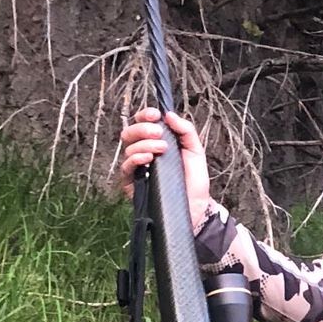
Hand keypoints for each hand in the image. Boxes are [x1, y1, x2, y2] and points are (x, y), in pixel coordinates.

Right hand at [116, 107, 212, 231]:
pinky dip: (136, 159)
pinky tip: (149, 159)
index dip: (145, 115)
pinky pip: (126, 167)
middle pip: (130, 132)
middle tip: (159, 133)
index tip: (155, 114)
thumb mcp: (195, 151)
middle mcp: (143, 153)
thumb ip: (185, 130)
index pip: (141, 123)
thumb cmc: (194, 180)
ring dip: (145, 144)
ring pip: (128, 148)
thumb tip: (169, 114)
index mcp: (156, 142)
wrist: (196, 207)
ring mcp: (137, 169)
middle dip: (143, 128)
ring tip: (162, 149)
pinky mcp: (133, 184)